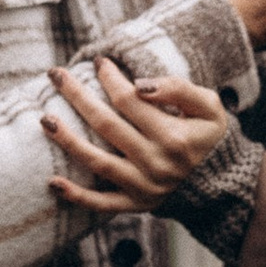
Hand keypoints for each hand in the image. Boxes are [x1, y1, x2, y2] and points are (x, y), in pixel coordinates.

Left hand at [44, 61, 231, 215]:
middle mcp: (156, 162)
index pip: (129, 99)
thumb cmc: (210, 137)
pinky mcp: (135, 204)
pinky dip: (77, 196)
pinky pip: (102, 204)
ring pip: (97, 161)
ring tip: (44, 119)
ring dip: (68, 140)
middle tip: (56, 75)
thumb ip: (178, 89)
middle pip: (106, 124)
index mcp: (174, 136)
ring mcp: (144, 186)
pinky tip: (53, 183)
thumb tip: (140, 85)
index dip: (109, 77)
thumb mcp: (210, 106)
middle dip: (77, 96)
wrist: (221, 183)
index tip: (98, 62)